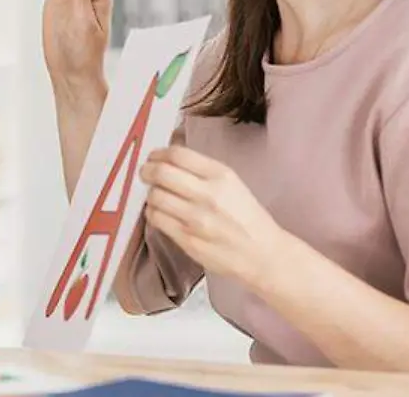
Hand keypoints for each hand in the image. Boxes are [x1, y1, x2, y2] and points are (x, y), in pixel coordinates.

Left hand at [140, 146, 289, 289]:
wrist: (262, 255)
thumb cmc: (247, 218)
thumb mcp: (232, 184)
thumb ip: (202, 170)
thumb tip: (168, 157)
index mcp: (221, 176)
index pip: (178, 155)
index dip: (159, 153)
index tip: (154, 157)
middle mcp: (208, 194)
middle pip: (161, 173)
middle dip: (147, 170)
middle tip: (146, 173)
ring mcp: (196, 219)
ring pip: (155, 196)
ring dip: (151, 193)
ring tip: (157, 196)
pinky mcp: (187, 239)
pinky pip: (156, 219)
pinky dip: (153, 212)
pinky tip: (161, 212)